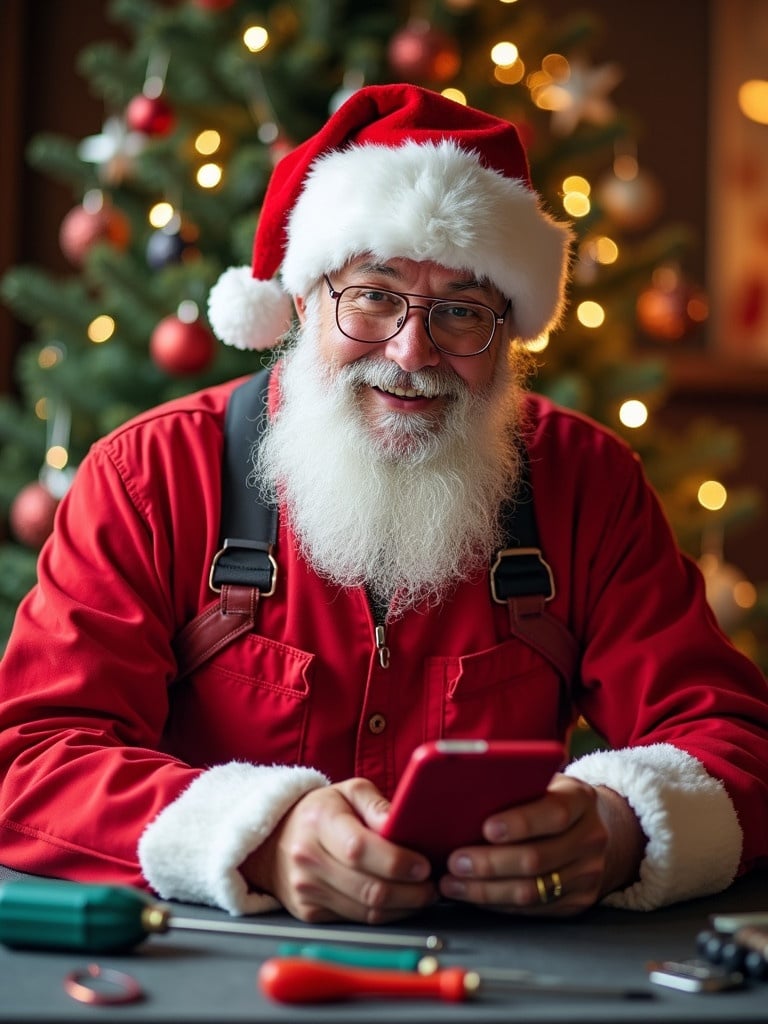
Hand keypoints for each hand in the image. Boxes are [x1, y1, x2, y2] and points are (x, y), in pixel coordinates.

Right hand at [240, 778, 435, 922]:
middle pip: (368, 888)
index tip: (423, 865)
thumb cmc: (320, 812)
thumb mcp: (349, 791)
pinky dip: (383, 915)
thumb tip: (401, 823)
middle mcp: (308, 858)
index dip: (397, 862)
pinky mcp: (309, 912)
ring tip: (421, 894)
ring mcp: (306, 889)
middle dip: (410, 892)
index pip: (360, 849)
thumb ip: (377, 804)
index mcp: (320, 821)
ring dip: (402, 907)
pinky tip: (397, 901)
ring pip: (366, 911)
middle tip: (431, 885)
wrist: (274, 840)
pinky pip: (356, 920)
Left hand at [437, 775, 645, 915]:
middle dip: (490, 863)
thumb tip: (465, 793)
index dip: (520, 823)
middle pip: (537, 859)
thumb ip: (516, 786)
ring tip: (454, 884)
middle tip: (455, 862)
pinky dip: (498, 904)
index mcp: (581, 799)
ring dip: (486, 890)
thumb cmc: (553, 799)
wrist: (596, 828)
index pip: (554, 813)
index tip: (486, 828)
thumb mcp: (544, 781)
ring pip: (533, 891)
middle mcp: (590, 837)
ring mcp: (588, 873)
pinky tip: (474, 895)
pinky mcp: (579, 901)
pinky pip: (533, 909)